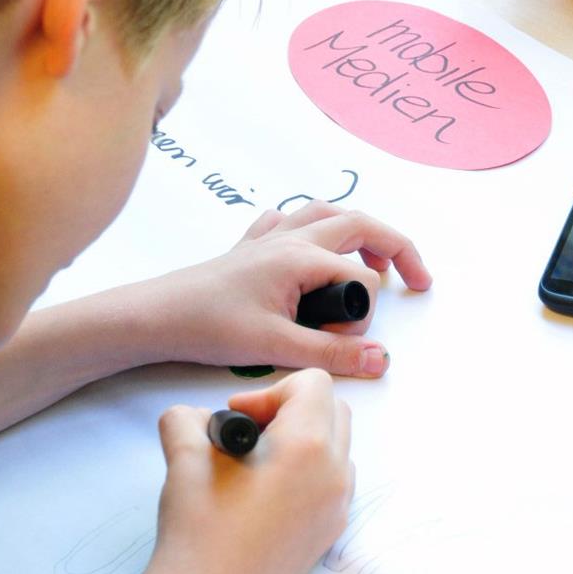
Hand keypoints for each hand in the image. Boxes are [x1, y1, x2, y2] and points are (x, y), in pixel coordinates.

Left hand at [128, 201, 431, 378]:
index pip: (360, 278)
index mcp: (300, 258)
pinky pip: (290, 221)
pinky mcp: (250, 249)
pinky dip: (312, 227)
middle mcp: (290, 239)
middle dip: (395, 247)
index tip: (347, 342)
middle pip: (359, 223)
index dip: (364, 313)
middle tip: (418, 278)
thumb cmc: (208, 326)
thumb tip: (382, 359)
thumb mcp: (275, 347)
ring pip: (327, 214)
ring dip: (359, 230)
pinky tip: (310, 245)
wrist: (154, 316)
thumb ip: (332, 355)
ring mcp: (269, 239)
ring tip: (375, 258)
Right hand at [153, 369, 352, 573]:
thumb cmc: (199, 525)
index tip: (238, 418)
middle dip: (292, 409)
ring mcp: (338, 505)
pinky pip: (334, 482)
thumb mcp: (184, 455)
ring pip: (337, 446)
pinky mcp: (331, 532)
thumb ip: (186, 418)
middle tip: (249, 435)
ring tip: (258, 465)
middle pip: (334, 410)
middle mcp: (335, 472)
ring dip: (303, 440)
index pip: (313, 384)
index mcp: (308, 444)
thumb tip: (196, 418)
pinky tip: (268, 495)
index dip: (271, 391)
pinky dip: (309, 472)